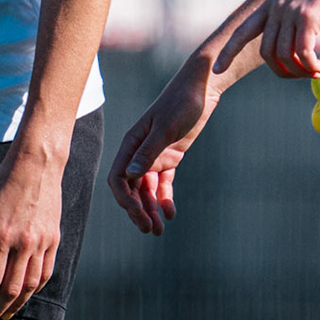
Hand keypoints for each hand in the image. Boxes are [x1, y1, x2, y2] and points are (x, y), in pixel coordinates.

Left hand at [0, 148, 61, 319]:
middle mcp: (24, 242)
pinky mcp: (54, 239)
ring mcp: (42, 242)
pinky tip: (25, 295)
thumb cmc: (3, 184)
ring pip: (31, 285)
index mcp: (2, 235)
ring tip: (4, 314)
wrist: (36, 164)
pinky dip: (35, 288)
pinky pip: (46, 272)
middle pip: (11, 289)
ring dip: (16, 305)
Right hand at [106, 60, 218, 235]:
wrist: (201, 89)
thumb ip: (149, 151)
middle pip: (132, 189)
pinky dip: (165, 198)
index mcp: (131, 143)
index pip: (118, 178)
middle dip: (138, 210)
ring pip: (147, 190)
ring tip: (160, 230)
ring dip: (151, 209)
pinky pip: (163, 183)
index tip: (137, 212)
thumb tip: (131, 176)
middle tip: (150, 230)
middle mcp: (139, 152)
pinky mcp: (171, 157)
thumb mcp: (166, 128)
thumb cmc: (181, 103)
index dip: (124, 198)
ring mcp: (155, 156)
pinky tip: (171, 213)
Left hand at [214, 0, 319, 79]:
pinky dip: (311, 66)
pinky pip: (303, 53)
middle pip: (267, 53)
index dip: (228, 51)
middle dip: (282, 71)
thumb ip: (288, 18)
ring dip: (300, 70)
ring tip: (316, 72)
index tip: (216, 70)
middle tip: (302, 75)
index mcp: (270, 5)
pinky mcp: (309, 16)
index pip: (242, 31)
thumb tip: (287, 47)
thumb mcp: (300, 0)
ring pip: (285, 55)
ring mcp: (291, 11)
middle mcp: (276, 8)